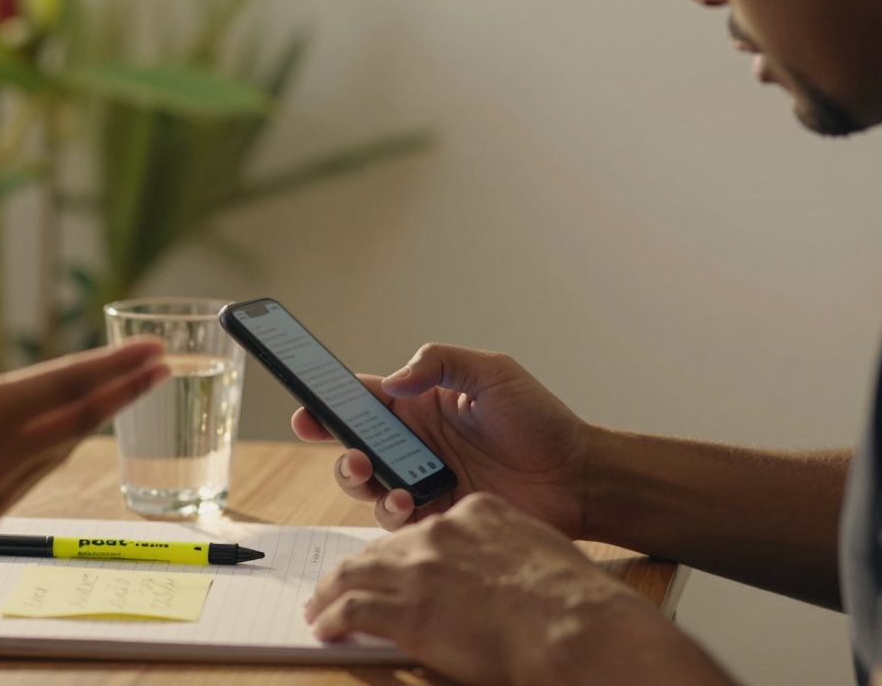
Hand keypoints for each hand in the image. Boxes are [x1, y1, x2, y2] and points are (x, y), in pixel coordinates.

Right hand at [0, 258, 169, 578]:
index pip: (67, 385)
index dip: (115, 365)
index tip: (153, 350)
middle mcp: (2, 458)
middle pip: (83, 417)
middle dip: (127, 388)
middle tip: (163, 366)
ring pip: (63, 446)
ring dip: (97, 417)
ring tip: (122, 391)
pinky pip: (38, 472)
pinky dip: (61, 445)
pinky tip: (63, 433)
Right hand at [292, 343, 591, 535]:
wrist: (577, 476)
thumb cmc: (538, 420)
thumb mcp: (492, 372)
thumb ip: (439, 363)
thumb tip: (391, 381)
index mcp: (420, 403)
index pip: (362, 399)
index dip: (328, 402)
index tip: (305, 406)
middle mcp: (414, 443)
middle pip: (353, 444)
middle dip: (335, 448)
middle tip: (347, 451)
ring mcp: (423, 480)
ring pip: (368, 484)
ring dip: (360, 481)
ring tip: (375, 476)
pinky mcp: (437, 514)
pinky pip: (397, 518)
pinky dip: (392, 511)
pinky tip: (410, 501)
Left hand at [305, 493, 709, 685]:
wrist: (570, 624)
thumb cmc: (570, 597)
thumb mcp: (537, 549)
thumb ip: (506, 549)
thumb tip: (500, 572)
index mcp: (473, 512)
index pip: (422, 527)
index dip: (401, 548)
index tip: (389, 563)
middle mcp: (438, 532)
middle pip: (381, 547)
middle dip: (356, 567)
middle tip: (337, 584)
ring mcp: (418, 568)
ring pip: (354, 573)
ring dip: (330, 592)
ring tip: (318, 606)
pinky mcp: (404, 608)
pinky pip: (352, 609)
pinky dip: (332, 617)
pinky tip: (325, 627)